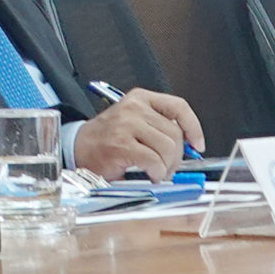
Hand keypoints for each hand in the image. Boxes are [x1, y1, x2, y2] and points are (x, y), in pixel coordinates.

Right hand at [74, 89, 203, 181]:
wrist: (77, 147)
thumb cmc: (107, 139)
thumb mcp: (134, 122)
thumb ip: (158, 128)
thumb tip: (188, 148)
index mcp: (140, 98)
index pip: (178, 107)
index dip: (193, 127)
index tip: (197, 144)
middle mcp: (134, 108)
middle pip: (175, 133)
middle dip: (177, 156)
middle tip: (168, 167)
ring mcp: (127, 125)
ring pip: (167, 147)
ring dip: (167, 166)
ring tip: (158, 172)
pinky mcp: (121, 145)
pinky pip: (154, 160)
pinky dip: (157, 172)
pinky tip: (150, 175)